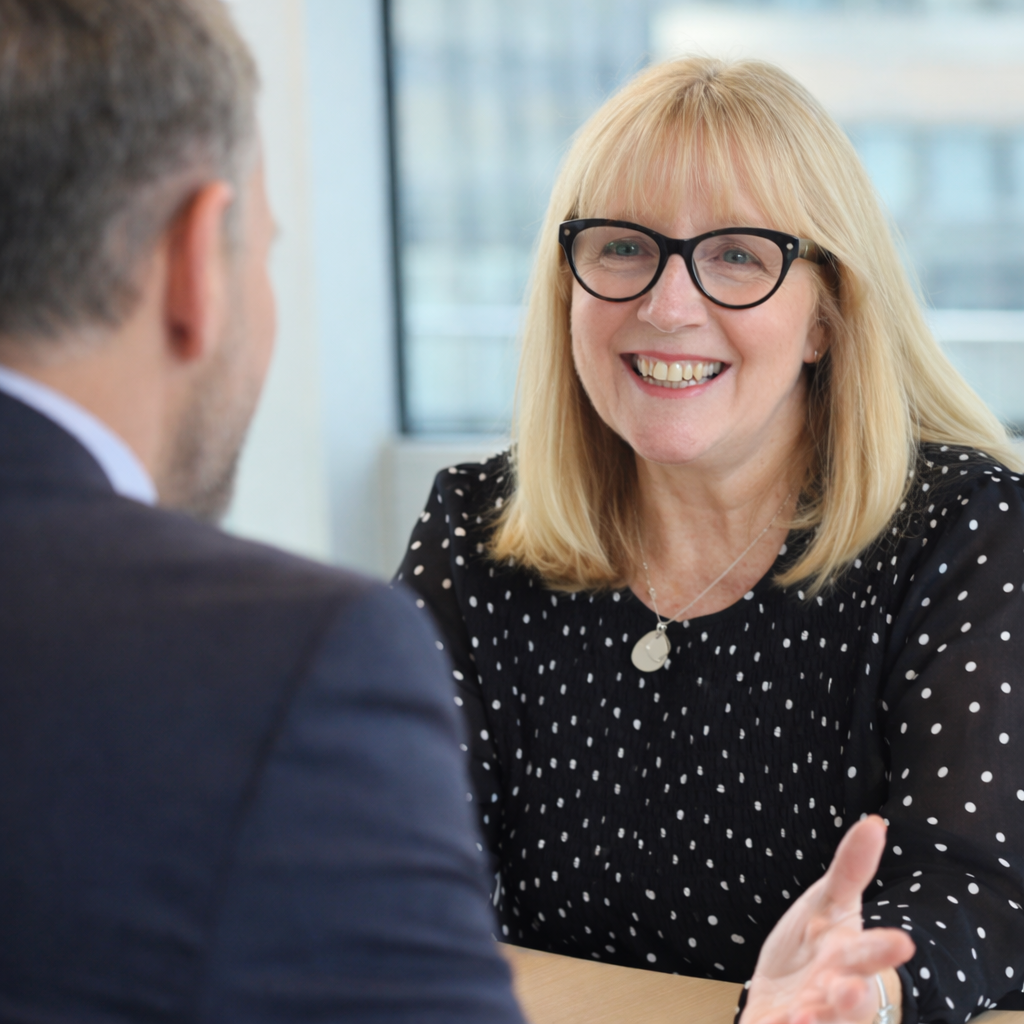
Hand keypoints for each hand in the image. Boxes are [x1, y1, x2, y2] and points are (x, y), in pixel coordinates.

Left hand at [741, 816, 914, 1023]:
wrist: (788, 992)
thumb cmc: (816, 944)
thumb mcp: (830, 902)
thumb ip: (851, 868)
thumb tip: (874, 822)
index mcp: (849, 958)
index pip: (872, 953)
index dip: (884, 948)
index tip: (903, 942)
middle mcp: (833, 994)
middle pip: (851, 1002)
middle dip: (851, 999)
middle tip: (847, 992)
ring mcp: (809, 1017)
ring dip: (812, 1023)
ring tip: (800, 1018)